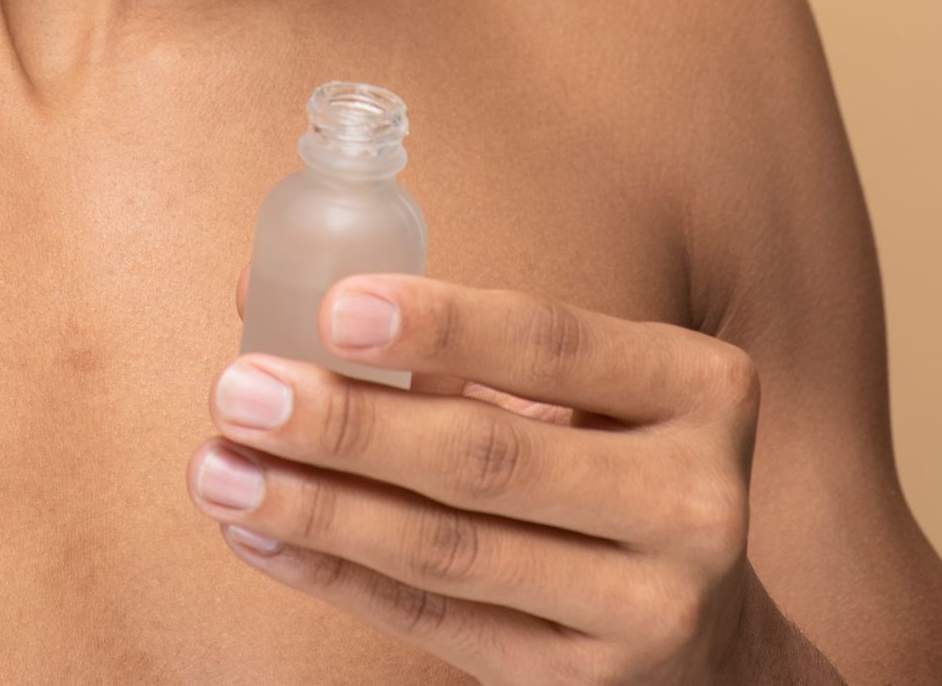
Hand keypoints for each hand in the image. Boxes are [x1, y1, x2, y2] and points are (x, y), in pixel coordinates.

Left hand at [186, 266, 830, 682]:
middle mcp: (693, 500)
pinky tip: (262, 533)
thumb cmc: (617, 465)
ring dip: (318, 506)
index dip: (440, 323)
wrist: (723, 645)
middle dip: (348, 425)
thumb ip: (458, 348)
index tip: (329, 308)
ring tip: (218, 466)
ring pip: (452, 551)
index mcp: (699, 388)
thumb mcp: (587, 393)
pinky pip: (440, 623)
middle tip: (239, 392)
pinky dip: (338, 574)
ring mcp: (651, 610)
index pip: (553, 341)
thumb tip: (270, 296)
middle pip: (490, 456)